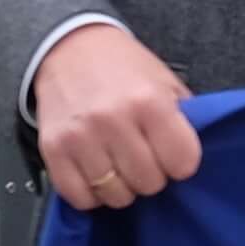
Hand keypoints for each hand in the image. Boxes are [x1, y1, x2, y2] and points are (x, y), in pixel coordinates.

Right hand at [33, 26, 200, 211]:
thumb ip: (184, 119)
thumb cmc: (123, 68)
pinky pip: (79, 197)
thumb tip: (192, 159)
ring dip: (122, 186)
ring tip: (120, 164)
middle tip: (145, 157)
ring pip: (116, 195)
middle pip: (149, 183)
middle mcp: (113, 120)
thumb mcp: (165, 81)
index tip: (174, 154)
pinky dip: (91, 194)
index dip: (182, 162)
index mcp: (149, 101)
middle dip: (152, 175)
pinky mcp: (53, 150)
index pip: (182, 162)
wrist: (69, 48)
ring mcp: (80, 137)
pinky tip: (97, 174)